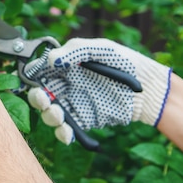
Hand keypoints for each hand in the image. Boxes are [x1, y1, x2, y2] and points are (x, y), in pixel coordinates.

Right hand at [26, 38, 170, 143]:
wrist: (148, 88)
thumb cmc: (125, 61)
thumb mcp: (101, 49)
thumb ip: (75, 51)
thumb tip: (50, 60)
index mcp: (66, 65)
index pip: (41, 70)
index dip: (33, 75)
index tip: (33, 78)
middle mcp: (66, 84)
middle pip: (41, 94)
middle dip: (38, 99)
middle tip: (44, 99)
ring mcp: (74, 103)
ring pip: (51, 113)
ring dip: (49, 116)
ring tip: (57, 115)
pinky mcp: (84, 120)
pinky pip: (68, 129)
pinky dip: (64, 134)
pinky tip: (67, 133)